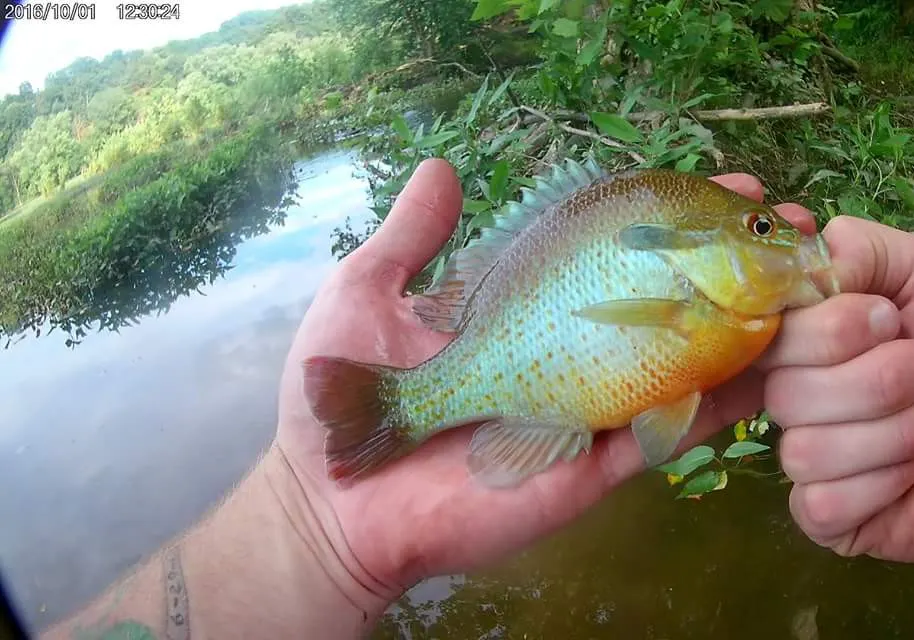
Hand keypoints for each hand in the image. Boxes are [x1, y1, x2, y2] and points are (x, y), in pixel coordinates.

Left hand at [272, 159, 827, 603]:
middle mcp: (561, 353)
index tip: (716, 184)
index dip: (657, 220)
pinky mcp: (586, 465)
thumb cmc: (343, 390)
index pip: (600, 256)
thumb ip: (413, 236)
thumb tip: (443, 168)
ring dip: (737, 331)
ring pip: (674, 369)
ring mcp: (580, 409)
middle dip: (721, 266)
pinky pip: (659, 433)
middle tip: (779, 226)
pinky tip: (756, 368)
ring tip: (796, 290)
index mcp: (520, 311)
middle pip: (653, 306)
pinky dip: (709, 405)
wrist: (337, 496)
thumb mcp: (368, 293)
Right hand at [766, 216, 913, 560]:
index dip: (825, 332)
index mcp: (806, 341)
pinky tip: (909, 477)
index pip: (766, 336)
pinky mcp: (827, 516)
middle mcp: (797, 395)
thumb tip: (802, 266)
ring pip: (801, 452)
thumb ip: (859, 254)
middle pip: (784, 396)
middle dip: (874, 384)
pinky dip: (875, 489)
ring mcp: (809, 457)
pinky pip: (818, 506)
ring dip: (884, 438)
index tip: (885, 320)